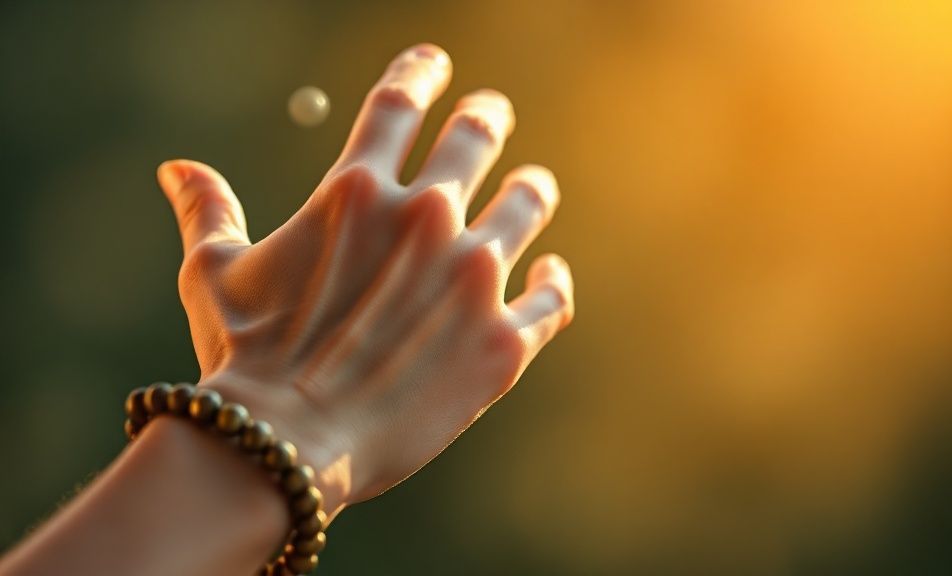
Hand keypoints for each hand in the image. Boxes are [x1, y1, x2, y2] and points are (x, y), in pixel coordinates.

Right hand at [156, 44, 574, 515]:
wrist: (283, 447)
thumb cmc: (244, 359)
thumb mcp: (213, 276)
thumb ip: (207, 211)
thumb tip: (176, 168)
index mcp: (357, 191)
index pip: (401, 100)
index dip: (423, 70)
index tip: (438, 63)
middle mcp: (425, 219)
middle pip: (475, 136)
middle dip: (485, 117)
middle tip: (490, 115)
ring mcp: (471, 278)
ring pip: (526, 203)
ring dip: (531, 188)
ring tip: (532, 186)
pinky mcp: (502, 341)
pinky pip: (551, 296)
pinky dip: (553, 279)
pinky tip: (549, 271)